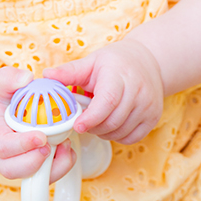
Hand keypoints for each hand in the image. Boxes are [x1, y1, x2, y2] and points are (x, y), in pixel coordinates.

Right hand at [0, 68, 76, 181]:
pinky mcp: (32, 168)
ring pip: (31, 179)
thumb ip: (9, 78)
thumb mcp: (0, 84)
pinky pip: (46, 176)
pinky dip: (61, 165)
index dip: (21, 145)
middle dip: (34, 162)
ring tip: (64, 145)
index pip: (2, 147)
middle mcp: (2, 155)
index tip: (40, 136)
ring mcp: (17, 164)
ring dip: (52, 167)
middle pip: (12, 170)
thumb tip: (27, 78)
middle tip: (51, 146)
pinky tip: (67, 148)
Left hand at [45, 39, 163, 144]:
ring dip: (103, 132)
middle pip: (113, 120)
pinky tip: (109, 124)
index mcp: (120, 75)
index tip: (77, 125)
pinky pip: (132, 137)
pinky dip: (116, 136)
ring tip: (95, 121)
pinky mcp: (154, 117)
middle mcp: (138, 91)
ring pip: (121, 131)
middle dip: (93, 126)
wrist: (149, 62)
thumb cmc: (114, 62)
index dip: (91, 117)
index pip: (107, 101)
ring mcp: (149, 106)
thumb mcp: (91, 62)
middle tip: (82, 121)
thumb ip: (69, 72)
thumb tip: (46, 75)